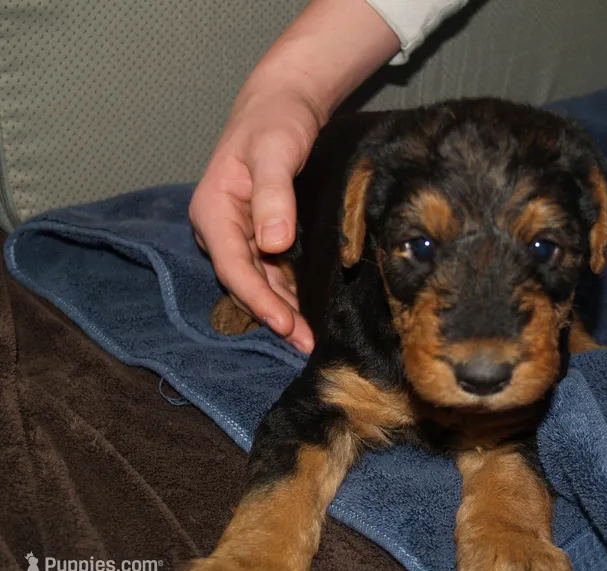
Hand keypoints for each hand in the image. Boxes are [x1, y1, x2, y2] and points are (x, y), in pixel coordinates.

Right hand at [190, 82, 320, 352]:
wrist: (282, 105)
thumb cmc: (276, 122)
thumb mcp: (276, 152)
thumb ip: (274, 196)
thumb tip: (274, 243)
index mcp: (213, 210)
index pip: (234, 267)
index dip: (259, 300)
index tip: (286, 325)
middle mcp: (220, 228)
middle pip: (245, 282)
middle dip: (274, 315)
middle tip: (306, 345)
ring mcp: (238, 233)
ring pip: (259, 281)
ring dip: (283, 309)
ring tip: (309, 338)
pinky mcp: (258, 234)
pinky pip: (270, 270)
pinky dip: (288, 291)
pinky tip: (306, 310)